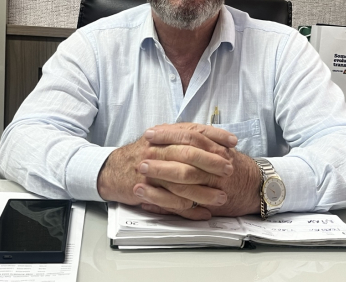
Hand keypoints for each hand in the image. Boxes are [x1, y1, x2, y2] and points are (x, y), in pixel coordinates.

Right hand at [97, 123, 237, 219]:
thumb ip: (183, 137)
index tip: (233, 142)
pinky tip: (203, 213)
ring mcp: (151, 170)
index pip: (193, 131)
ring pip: (182, 181)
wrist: (112, 169)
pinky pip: (171, 201)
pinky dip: (189, 209)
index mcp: (164, 135)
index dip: (215, 135)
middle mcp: (157, 150)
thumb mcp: (161, 139)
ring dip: (205, 191)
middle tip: (229, 169)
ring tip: (222, 197)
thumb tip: (214, 138)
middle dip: (212, 162)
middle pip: (190, 154)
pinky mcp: (146, 190)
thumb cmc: (143, 155)